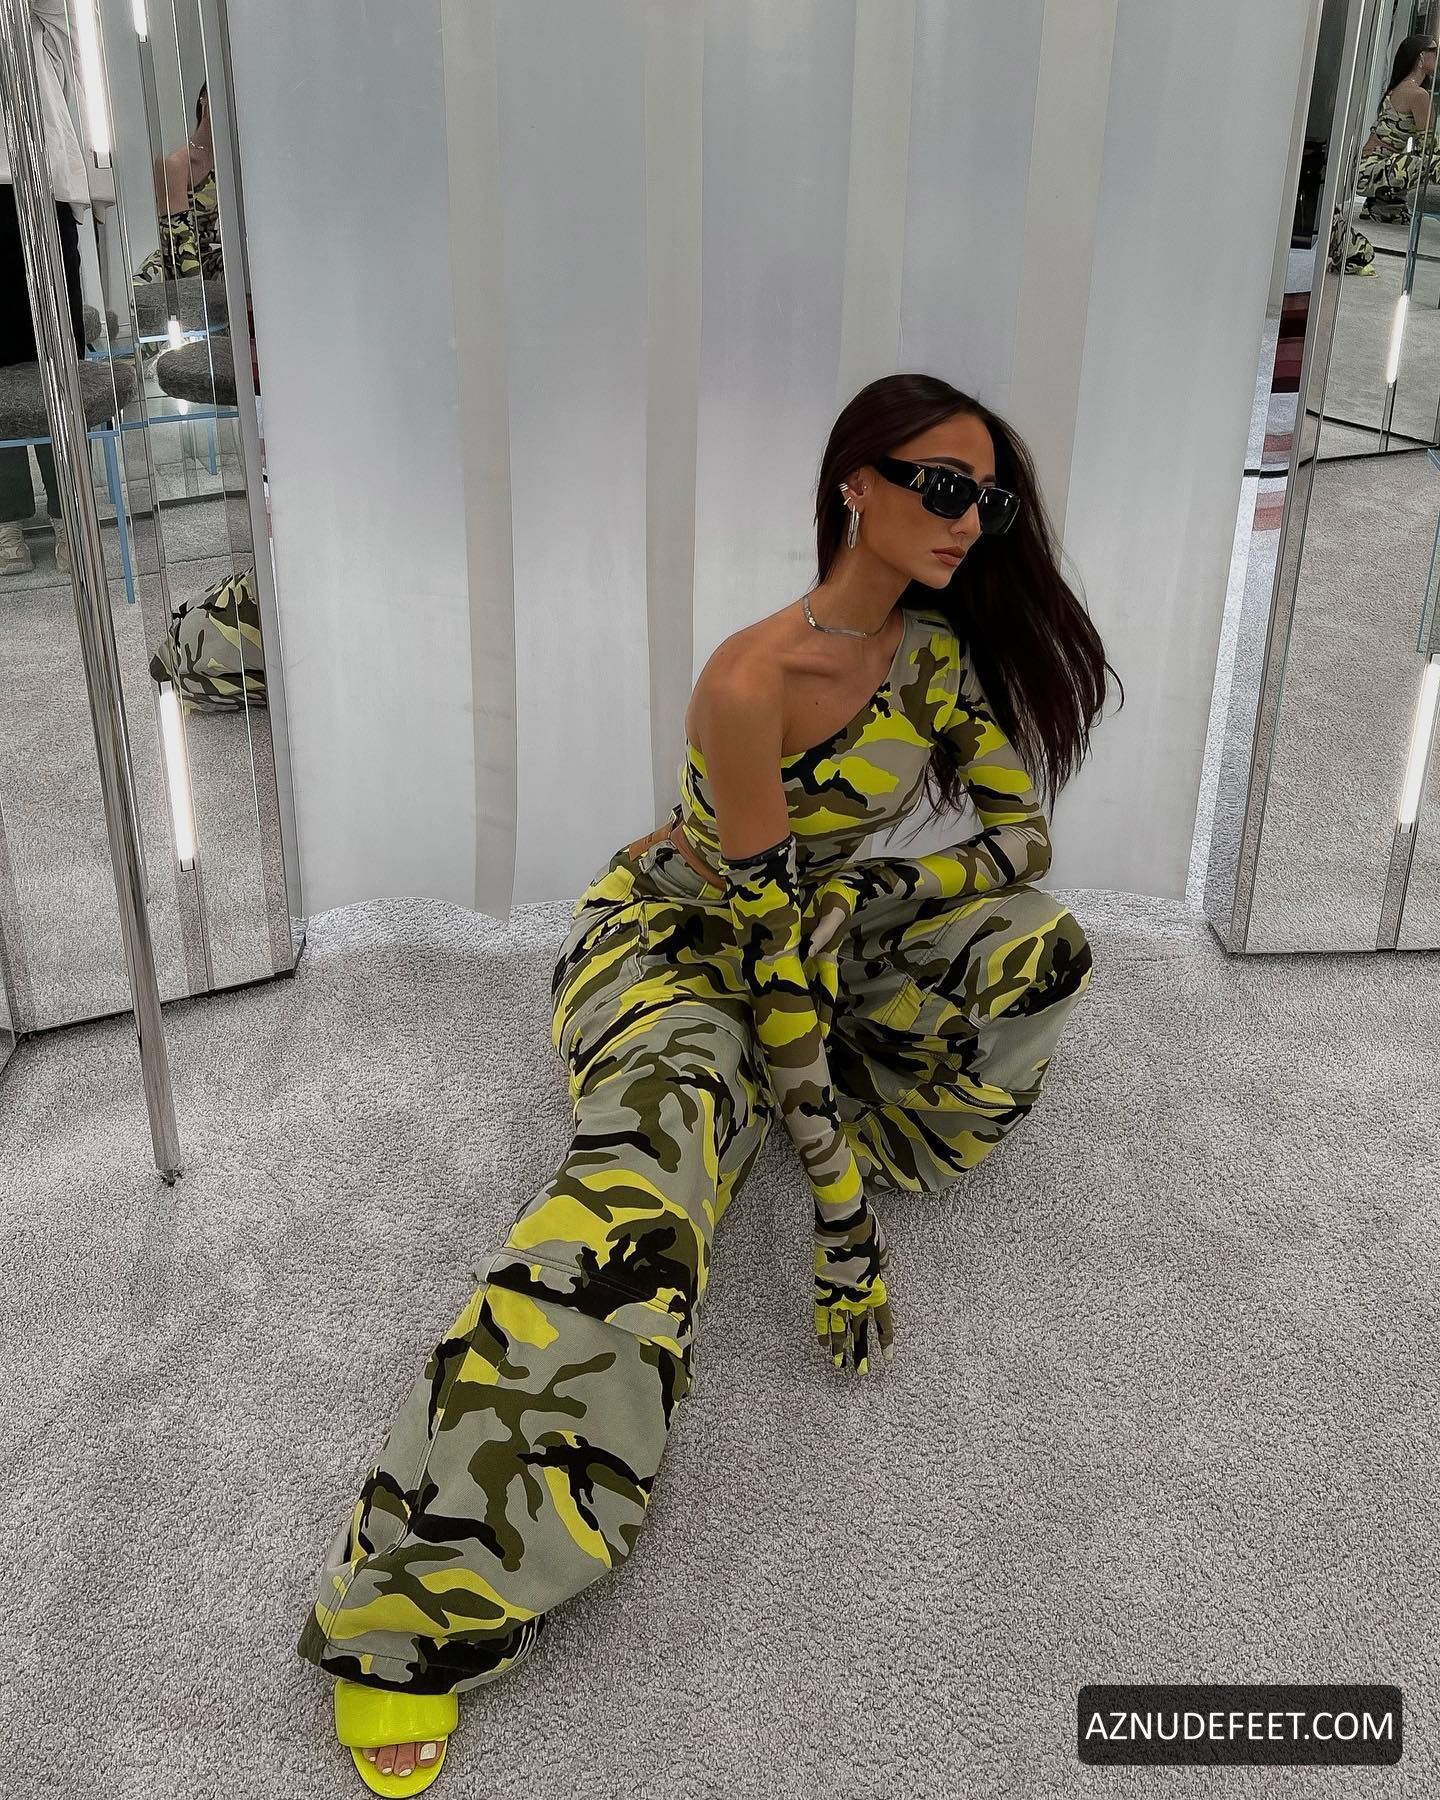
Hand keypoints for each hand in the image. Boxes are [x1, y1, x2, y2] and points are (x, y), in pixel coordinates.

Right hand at [814, 1195, 893, 1374]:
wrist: (843, 1225)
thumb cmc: (866, 1232)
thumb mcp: (882, 1249)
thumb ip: (882, 1263)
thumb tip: (882, 1268)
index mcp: (876, 1290)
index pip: (883, 1323)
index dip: (885, 1341)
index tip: (887, 1358)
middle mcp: (858, 1299)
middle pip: (860, 1332)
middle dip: (861, 1353)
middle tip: (861, 1372)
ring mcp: (839, 1296)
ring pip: (839, 1329)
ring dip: (840, 1348)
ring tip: (840, 1366)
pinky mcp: (822, 1291)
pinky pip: (821, 1316)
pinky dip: (822, 1331)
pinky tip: (822, 1346)